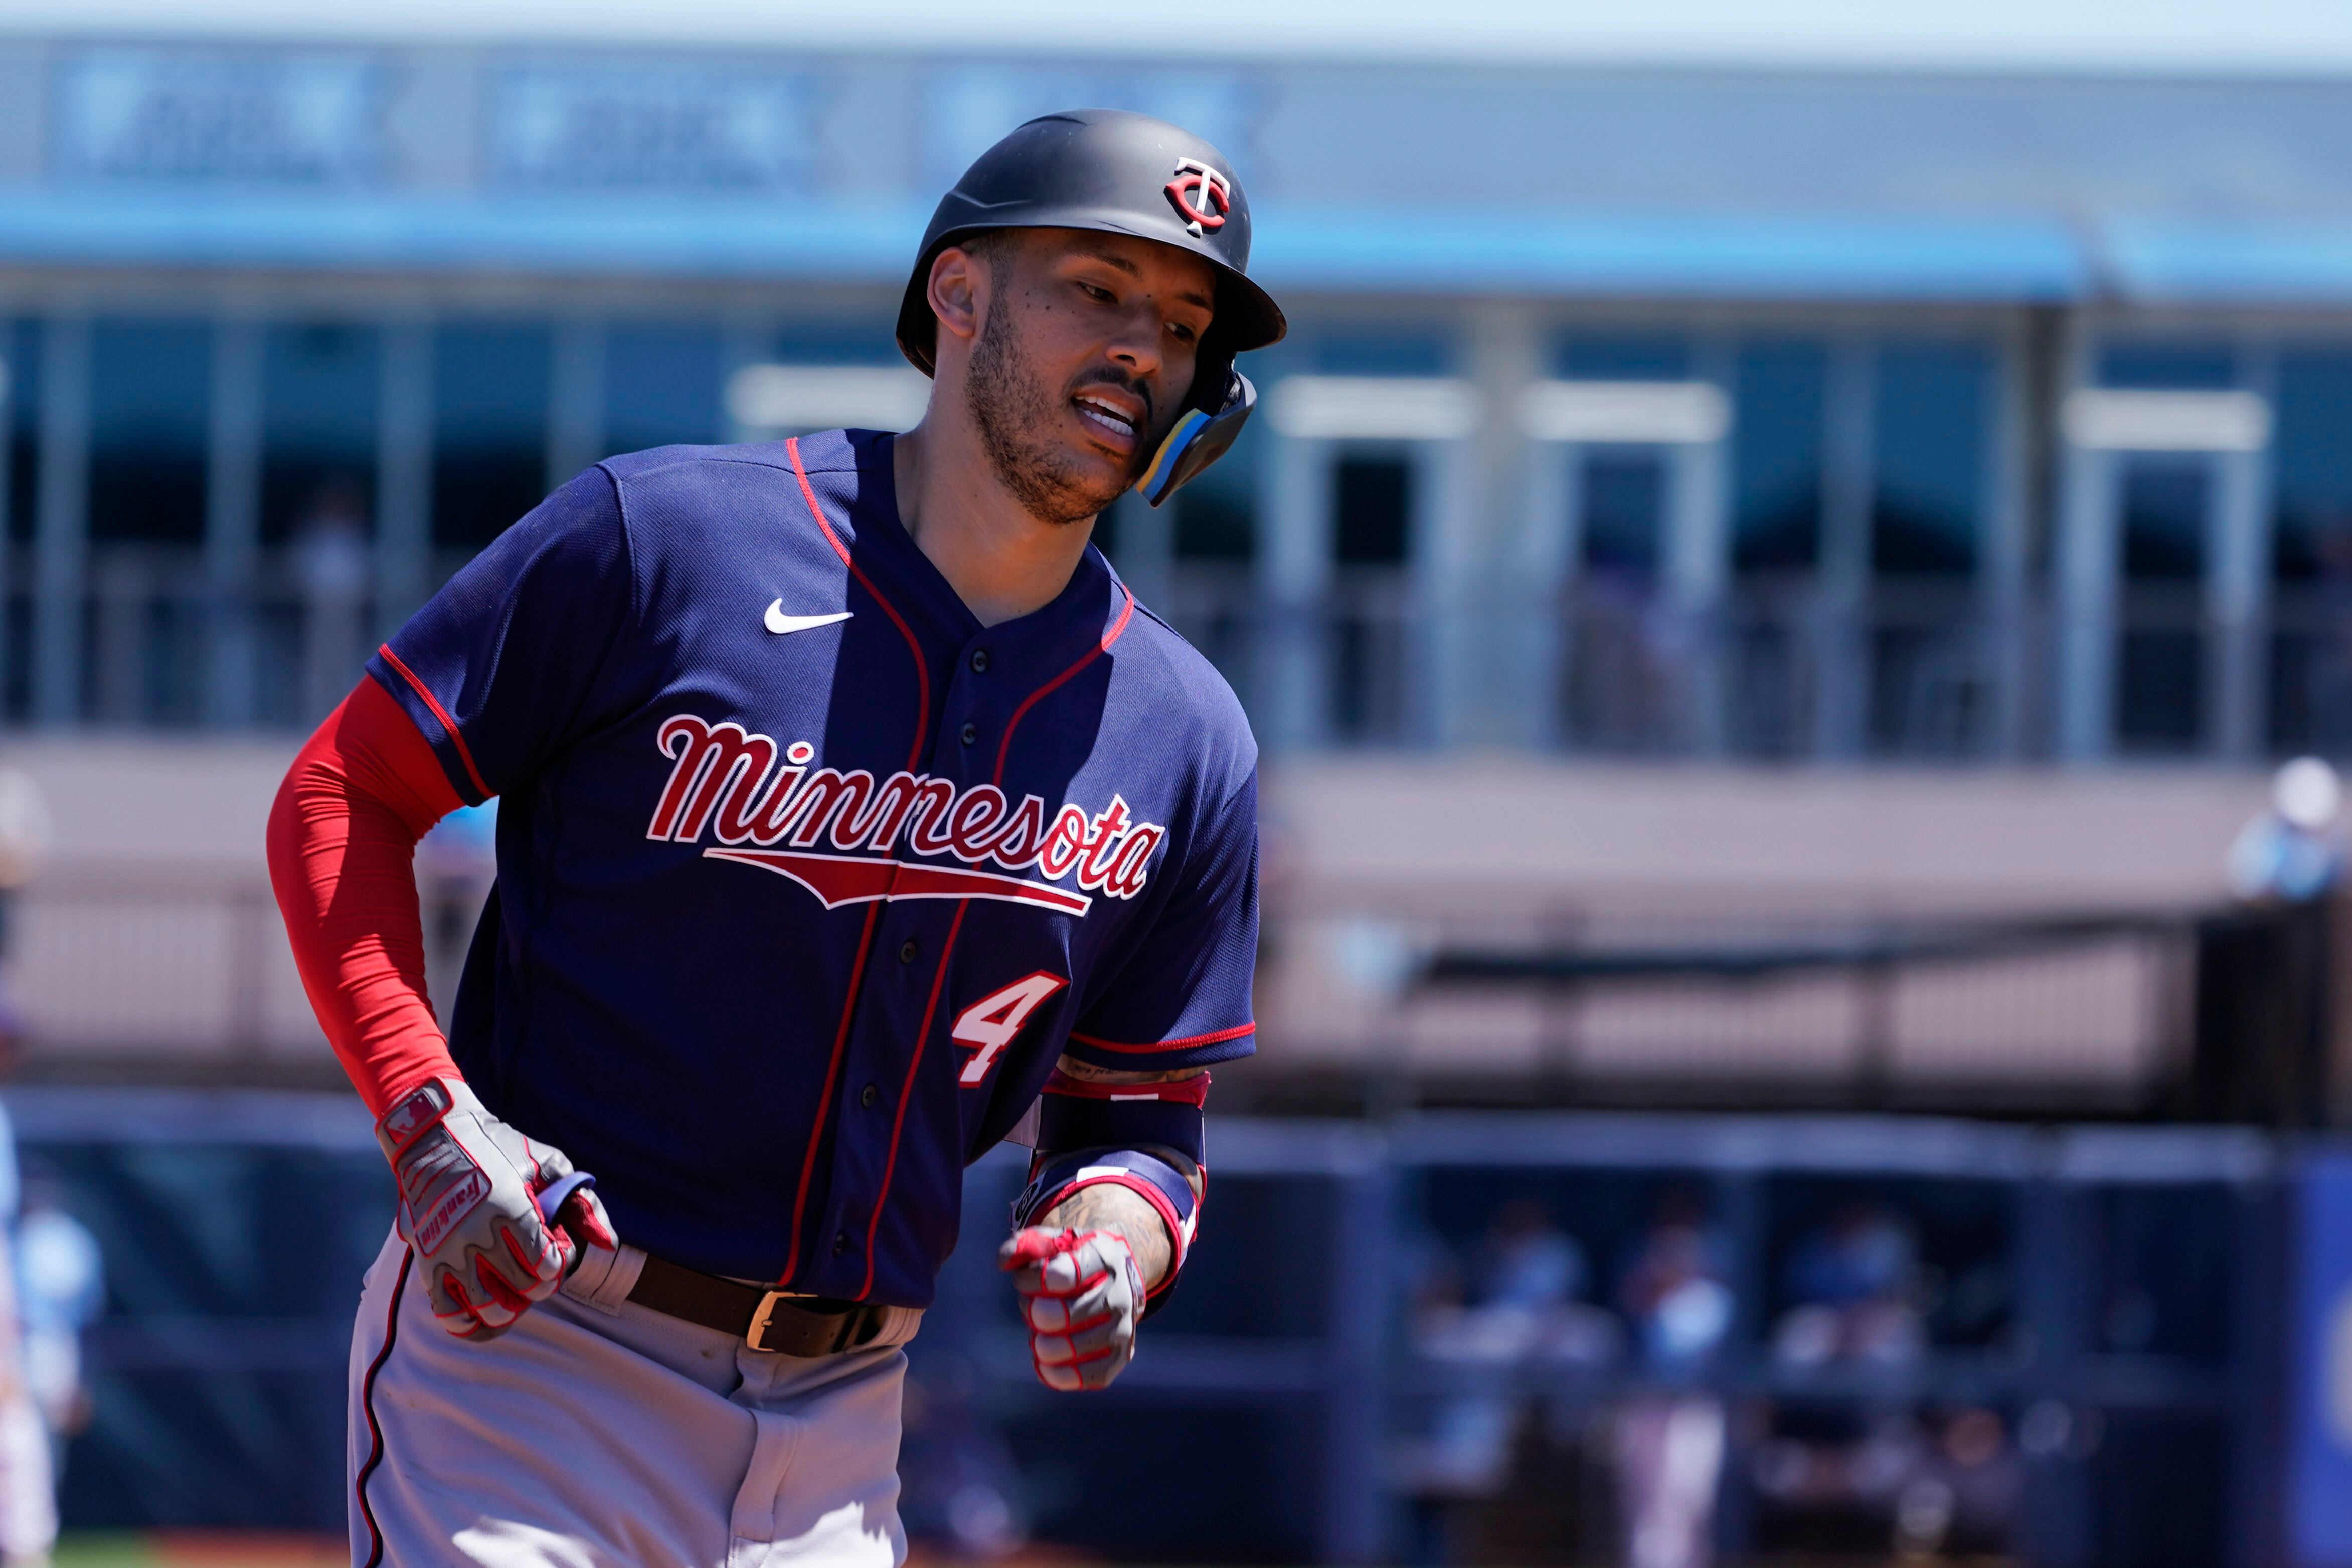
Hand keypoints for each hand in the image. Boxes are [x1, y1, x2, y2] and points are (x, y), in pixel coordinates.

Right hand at [376, 1077, 616, 1339]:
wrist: (434, 1136)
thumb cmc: (498, 1146)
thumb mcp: (548, 1163)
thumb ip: (583, 1204)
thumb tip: (609, 1244)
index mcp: (513, 1212)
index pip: (549, 1267)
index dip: (561, 1262)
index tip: (556, 1245)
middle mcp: (481, 1238)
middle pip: (525, 1290)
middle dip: (541, 1282)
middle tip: (537, 1264)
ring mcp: (452, 1253)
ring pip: (490, 1309)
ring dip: (511, 1307)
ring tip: (515, 1290)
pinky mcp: (429, 1262)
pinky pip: (449, 1313)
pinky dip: (469, 1324)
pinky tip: (485, 1316)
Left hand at [999, 1227, 1142, 1390]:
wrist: (1116, 1276)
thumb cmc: (1074, 1258)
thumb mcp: (1054, 1240)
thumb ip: (1025, 1244)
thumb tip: (1004, 1261)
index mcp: (1103, 1257)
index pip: (1062, 1275)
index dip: (1031, 1280)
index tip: (1024, 1279)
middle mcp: (1119, 1293)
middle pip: (1060, 1316)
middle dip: (1033, 1313)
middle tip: (1031, 1308)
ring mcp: (1124, 1327)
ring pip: (1070, 1349)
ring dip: (1041, 1343)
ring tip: (1039, 1333)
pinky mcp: (1122, 1356)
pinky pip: (1087, 1377)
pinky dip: (1057, 1374)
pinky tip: (1044, 1362)